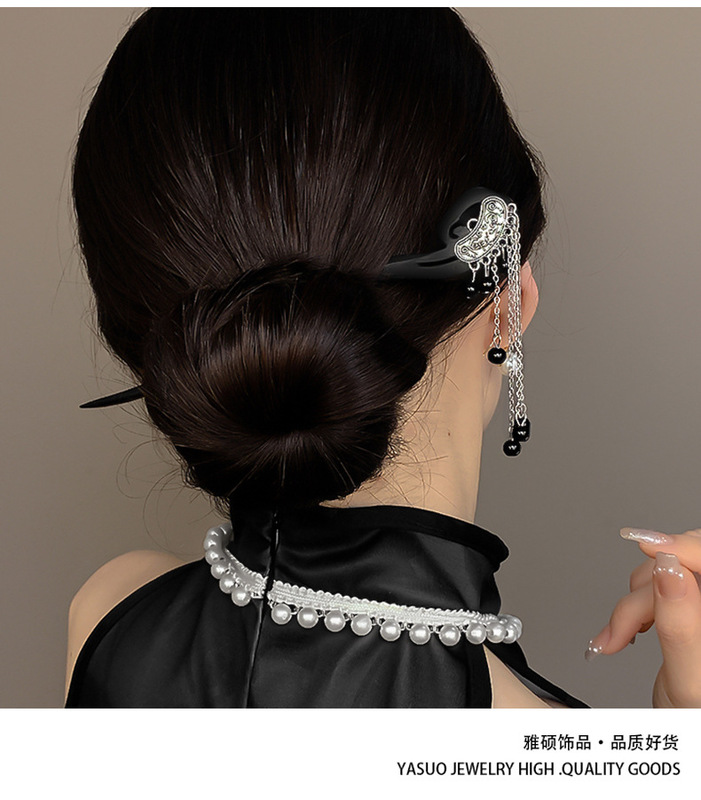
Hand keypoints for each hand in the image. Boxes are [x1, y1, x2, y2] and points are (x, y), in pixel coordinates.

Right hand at [585, 528, 700, 707]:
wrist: (683, 741)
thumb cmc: (693, 724)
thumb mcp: (688, 681)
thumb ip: (680, 624)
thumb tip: (669, 569)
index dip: (681, 546)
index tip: (649, 547)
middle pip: (681, 563)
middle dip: (645, 588)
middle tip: (631, 620)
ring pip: (660, 575)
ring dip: (630, 605)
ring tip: (620, 638)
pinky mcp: (687, 610)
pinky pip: (653, 590)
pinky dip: (631, 609)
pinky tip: (627, 631)